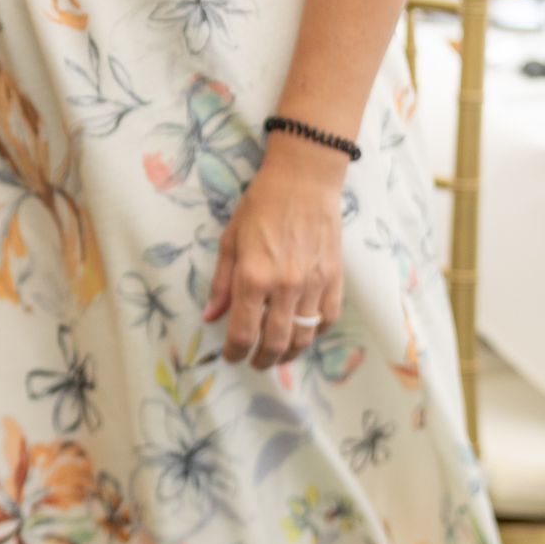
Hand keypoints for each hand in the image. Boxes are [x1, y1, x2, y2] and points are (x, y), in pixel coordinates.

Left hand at [205, 135, 346, 367]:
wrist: (304, 181)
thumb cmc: (261, 205)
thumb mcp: (231, 240)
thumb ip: (222, 283)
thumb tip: (210, 317)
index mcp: (253, 277)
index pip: (243, 332)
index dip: (235, 352)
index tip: (231, 356)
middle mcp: (284, 286)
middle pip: (275, 343)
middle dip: (262, 359)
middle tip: (254, 362)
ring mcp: (313, 284)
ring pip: (303, 336)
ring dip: (289, 353)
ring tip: (278, 354)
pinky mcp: (334, 279)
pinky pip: (327, 319)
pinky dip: (315, 332)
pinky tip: (304, 331)